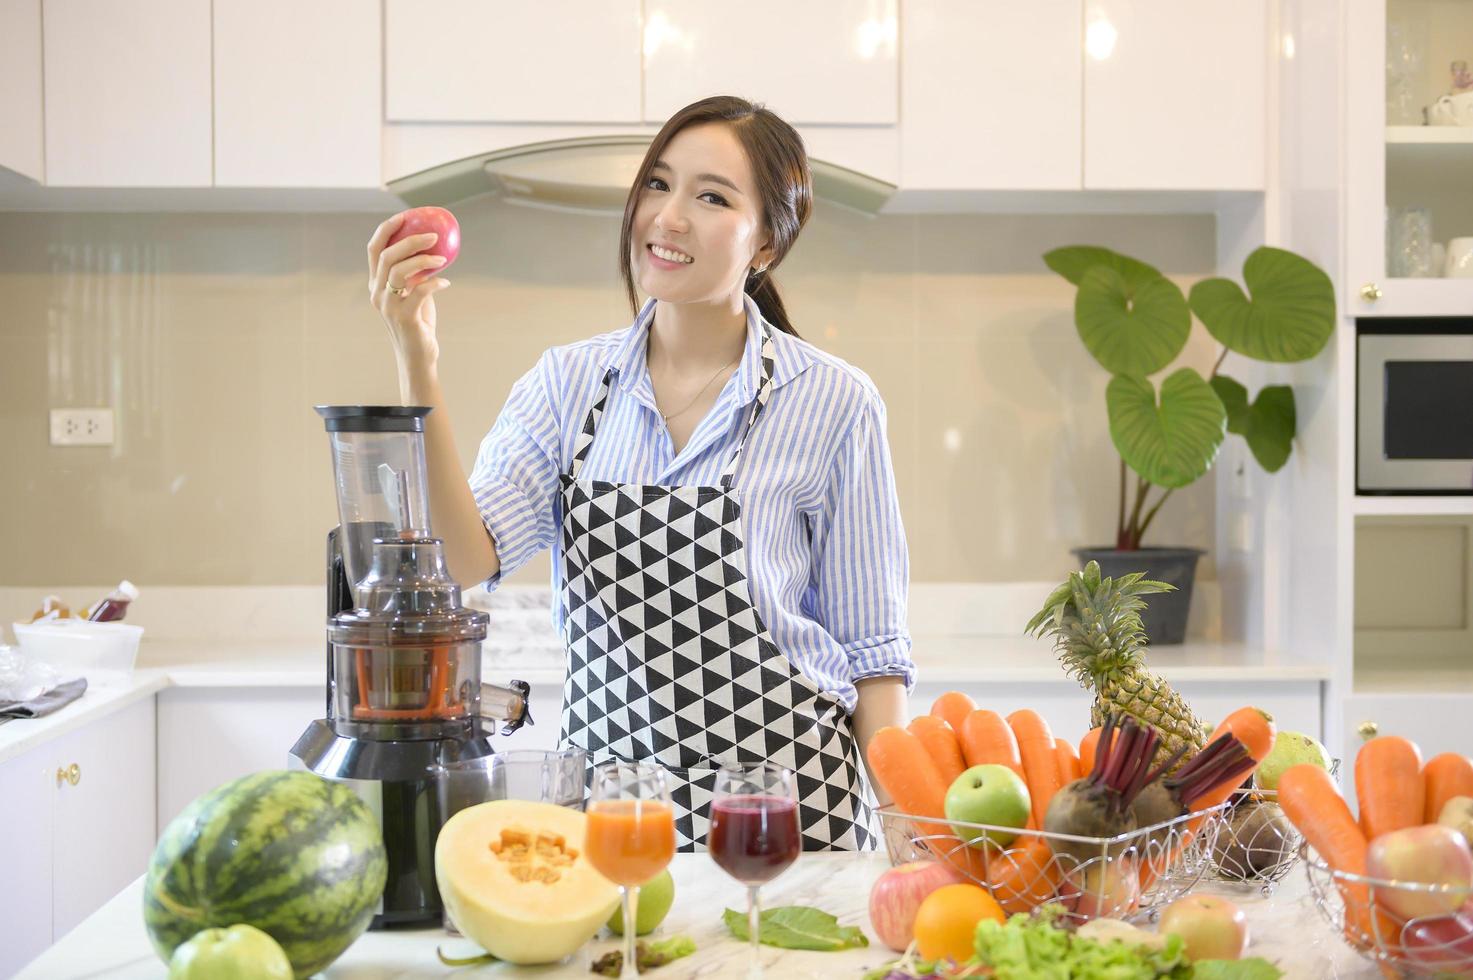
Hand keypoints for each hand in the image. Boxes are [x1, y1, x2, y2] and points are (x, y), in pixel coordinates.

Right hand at [367, 212, 451, 367]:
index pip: (374, 250)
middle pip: (387, 256)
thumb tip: (434, 247)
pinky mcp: (403, 316)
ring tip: (443, 258)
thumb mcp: (414, 293)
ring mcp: (388, 305)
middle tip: (433, 235)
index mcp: (376, 284)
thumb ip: (416, 273)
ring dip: (424, 260)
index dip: (386, 229)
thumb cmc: (419, 322)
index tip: (404, 216)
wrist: (418, 355)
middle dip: (410, 240)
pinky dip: (436, 283)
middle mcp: (376, 292)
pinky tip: (446, 282)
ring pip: (400, 271)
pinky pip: (420, 290)